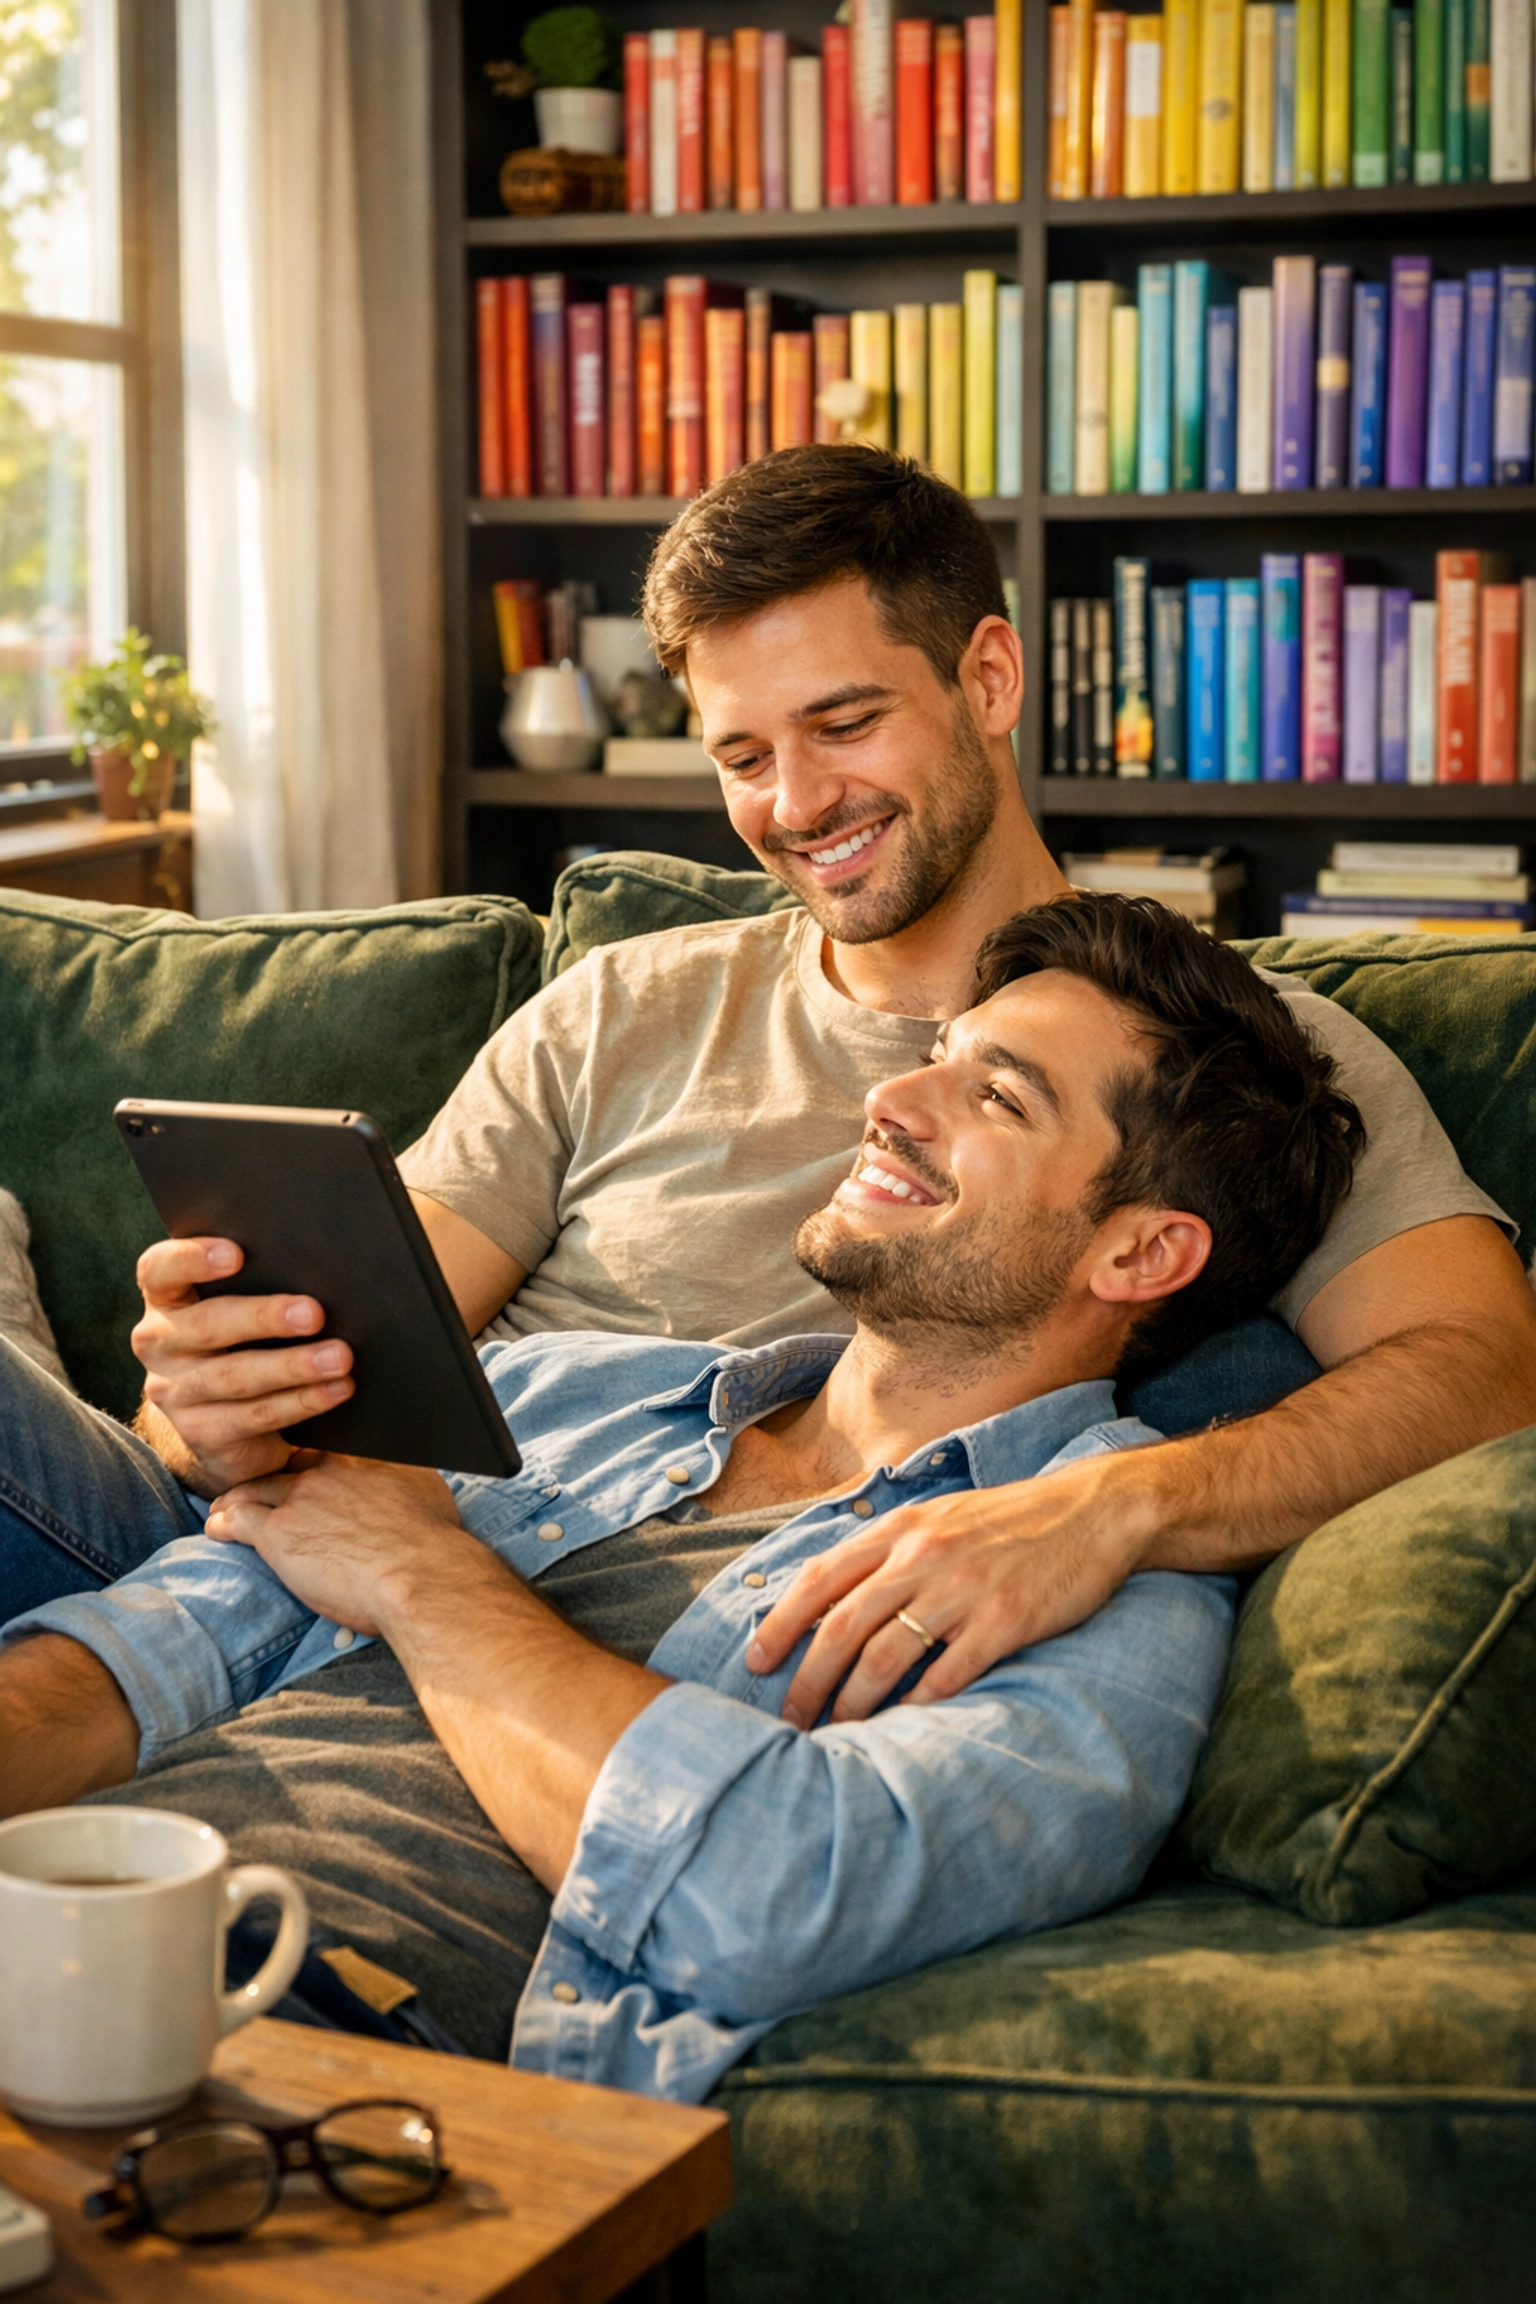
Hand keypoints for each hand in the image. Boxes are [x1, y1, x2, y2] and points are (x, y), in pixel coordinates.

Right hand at [132, 1237, 355, 1491]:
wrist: (218, 1422)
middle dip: (264, 1318)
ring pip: (235, 1376)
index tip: (237, 1254)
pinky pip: (255, 1415)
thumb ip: (258, 1284)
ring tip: (340, 1357)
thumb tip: (319, 1268)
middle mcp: (159, 1343)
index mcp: (165, 1299)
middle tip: (314, 1314)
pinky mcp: (200, 1432)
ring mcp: (174, 1391)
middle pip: (207, 1325)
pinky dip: (302, 1401)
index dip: (191, 1259)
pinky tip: (337, 1389)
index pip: (159, 1270)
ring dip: (293, 1366)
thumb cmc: (238, 1342)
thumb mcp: (235, 1310)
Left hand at [205, 1452, 464, 1635]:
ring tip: (224, 1509)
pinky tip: (216, 1528)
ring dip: (236, 1499)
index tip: (299, 1474)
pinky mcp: (277, 1533)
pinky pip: (238, 1520)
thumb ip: (405, 1479)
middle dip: (266, 1479)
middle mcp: (325, 1473)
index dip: (304, 1466)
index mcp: (360, 1462)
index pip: (320, 1454)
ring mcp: (298, 1500)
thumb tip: (405, 1478)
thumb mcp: (427, 1491)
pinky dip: (224, 1523)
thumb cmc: (432, 1542)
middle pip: (283, 1470)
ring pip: (254, 1490)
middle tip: (255, 1490)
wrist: (419, 1573)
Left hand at [745, 1451, 1157, 1725]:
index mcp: (901, 1528)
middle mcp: (923, 1555)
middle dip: (807, 1678)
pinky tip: (900, 1727)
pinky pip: (946, 1674)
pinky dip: (916, 1706)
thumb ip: (887, 1548)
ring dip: (853, 1702)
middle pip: (842, 1626)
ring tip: (838, 1730)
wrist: (1091, 1511)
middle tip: (791, 1716)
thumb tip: (830, 1592)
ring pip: (885, 1655)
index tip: (755, 1662)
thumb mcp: (938, 1516)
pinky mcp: (1004, 1620)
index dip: (780, 1623)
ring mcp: (964, 1589)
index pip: (819, 1577)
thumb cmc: (1008, 1521)